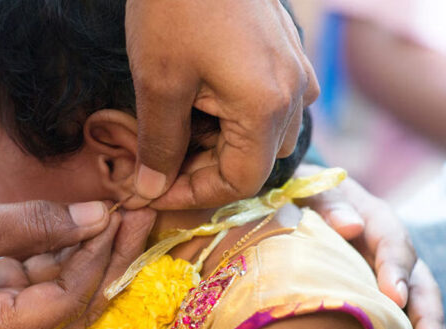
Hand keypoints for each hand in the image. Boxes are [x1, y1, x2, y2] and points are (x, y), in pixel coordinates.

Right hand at [0, 209, 153, 328]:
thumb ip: (35, 224)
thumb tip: (98, 216)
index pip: (67, 299)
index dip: (99, 257)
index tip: (123, 215)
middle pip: (74, 304)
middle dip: (108, 258)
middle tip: (142, 215)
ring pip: (61, 294)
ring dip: (90, 255)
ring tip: (124, 214)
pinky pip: (39, 285)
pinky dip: (61, 256)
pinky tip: (85, 226)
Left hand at [125, 0, 318, 207]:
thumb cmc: (174, 7)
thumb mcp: (159, 83)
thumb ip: (159, 144)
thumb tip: (150, 189)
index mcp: (267, 106)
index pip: (240, 181)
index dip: (194, 193)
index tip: (154, 189)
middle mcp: (294, 94)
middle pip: (253, 161)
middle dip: (201, 170)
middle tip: (155, 162)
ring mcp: (295, 72)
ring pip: (260, 136)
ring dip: (216, 145)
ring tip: (172, 133)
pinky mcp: (285, 55)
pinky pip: (267, 106)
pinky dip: (230, 119)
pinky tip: (197, 104)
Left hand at [297, 165, 445, 328]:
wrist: (295, 202)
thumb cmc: (300, 196)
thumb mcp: (308, 190)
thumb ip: (327, 203)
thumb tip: (350, 226)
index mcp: (375, 220)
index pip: (392, 243)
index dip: (394, 269)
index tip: (393, 296)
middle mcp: (392, 251)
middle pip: (418, 284)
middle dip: (425, 318)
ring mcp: (393, 277)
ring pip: (421, 309)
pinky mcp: (385, 299)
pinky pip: (408, 324)